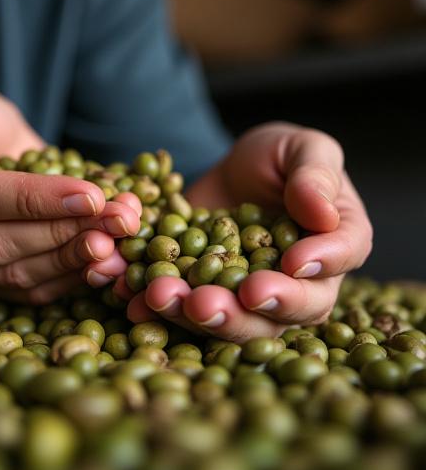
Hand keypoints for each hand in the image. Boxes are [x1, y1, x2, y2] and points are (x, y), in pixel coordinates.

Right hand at [0, 80, 140, 301]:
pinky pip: (28, 292)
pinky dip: (72, 279)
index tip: (91, 195)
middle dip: (68, 232)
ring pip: (17, 275)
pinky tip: (110, 262)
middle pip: (0, 245)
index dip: (36, 201)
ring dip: (77, 259)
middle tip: (123, 218)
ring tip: (123, 238)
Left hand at [118, 122, 372, 340]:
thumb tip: (322, 214)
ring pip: (229, 320)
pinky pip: (184, 308)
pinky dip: (155, 308)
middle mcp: (299, 285)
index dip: (319, 265)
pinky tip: (131, 300)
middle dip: (242, 313)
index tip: (292, 263)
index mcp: (336, 244)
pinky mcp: (204, 294)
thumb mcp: (303, 148)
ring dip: (192, 315)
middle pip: (280, 312)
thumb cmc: (281, 156)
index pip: (338, 259)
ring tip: (161, 296)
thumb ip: (315, 175)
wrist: (234, 170)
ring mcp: (248, 298)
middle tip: (209, 303)